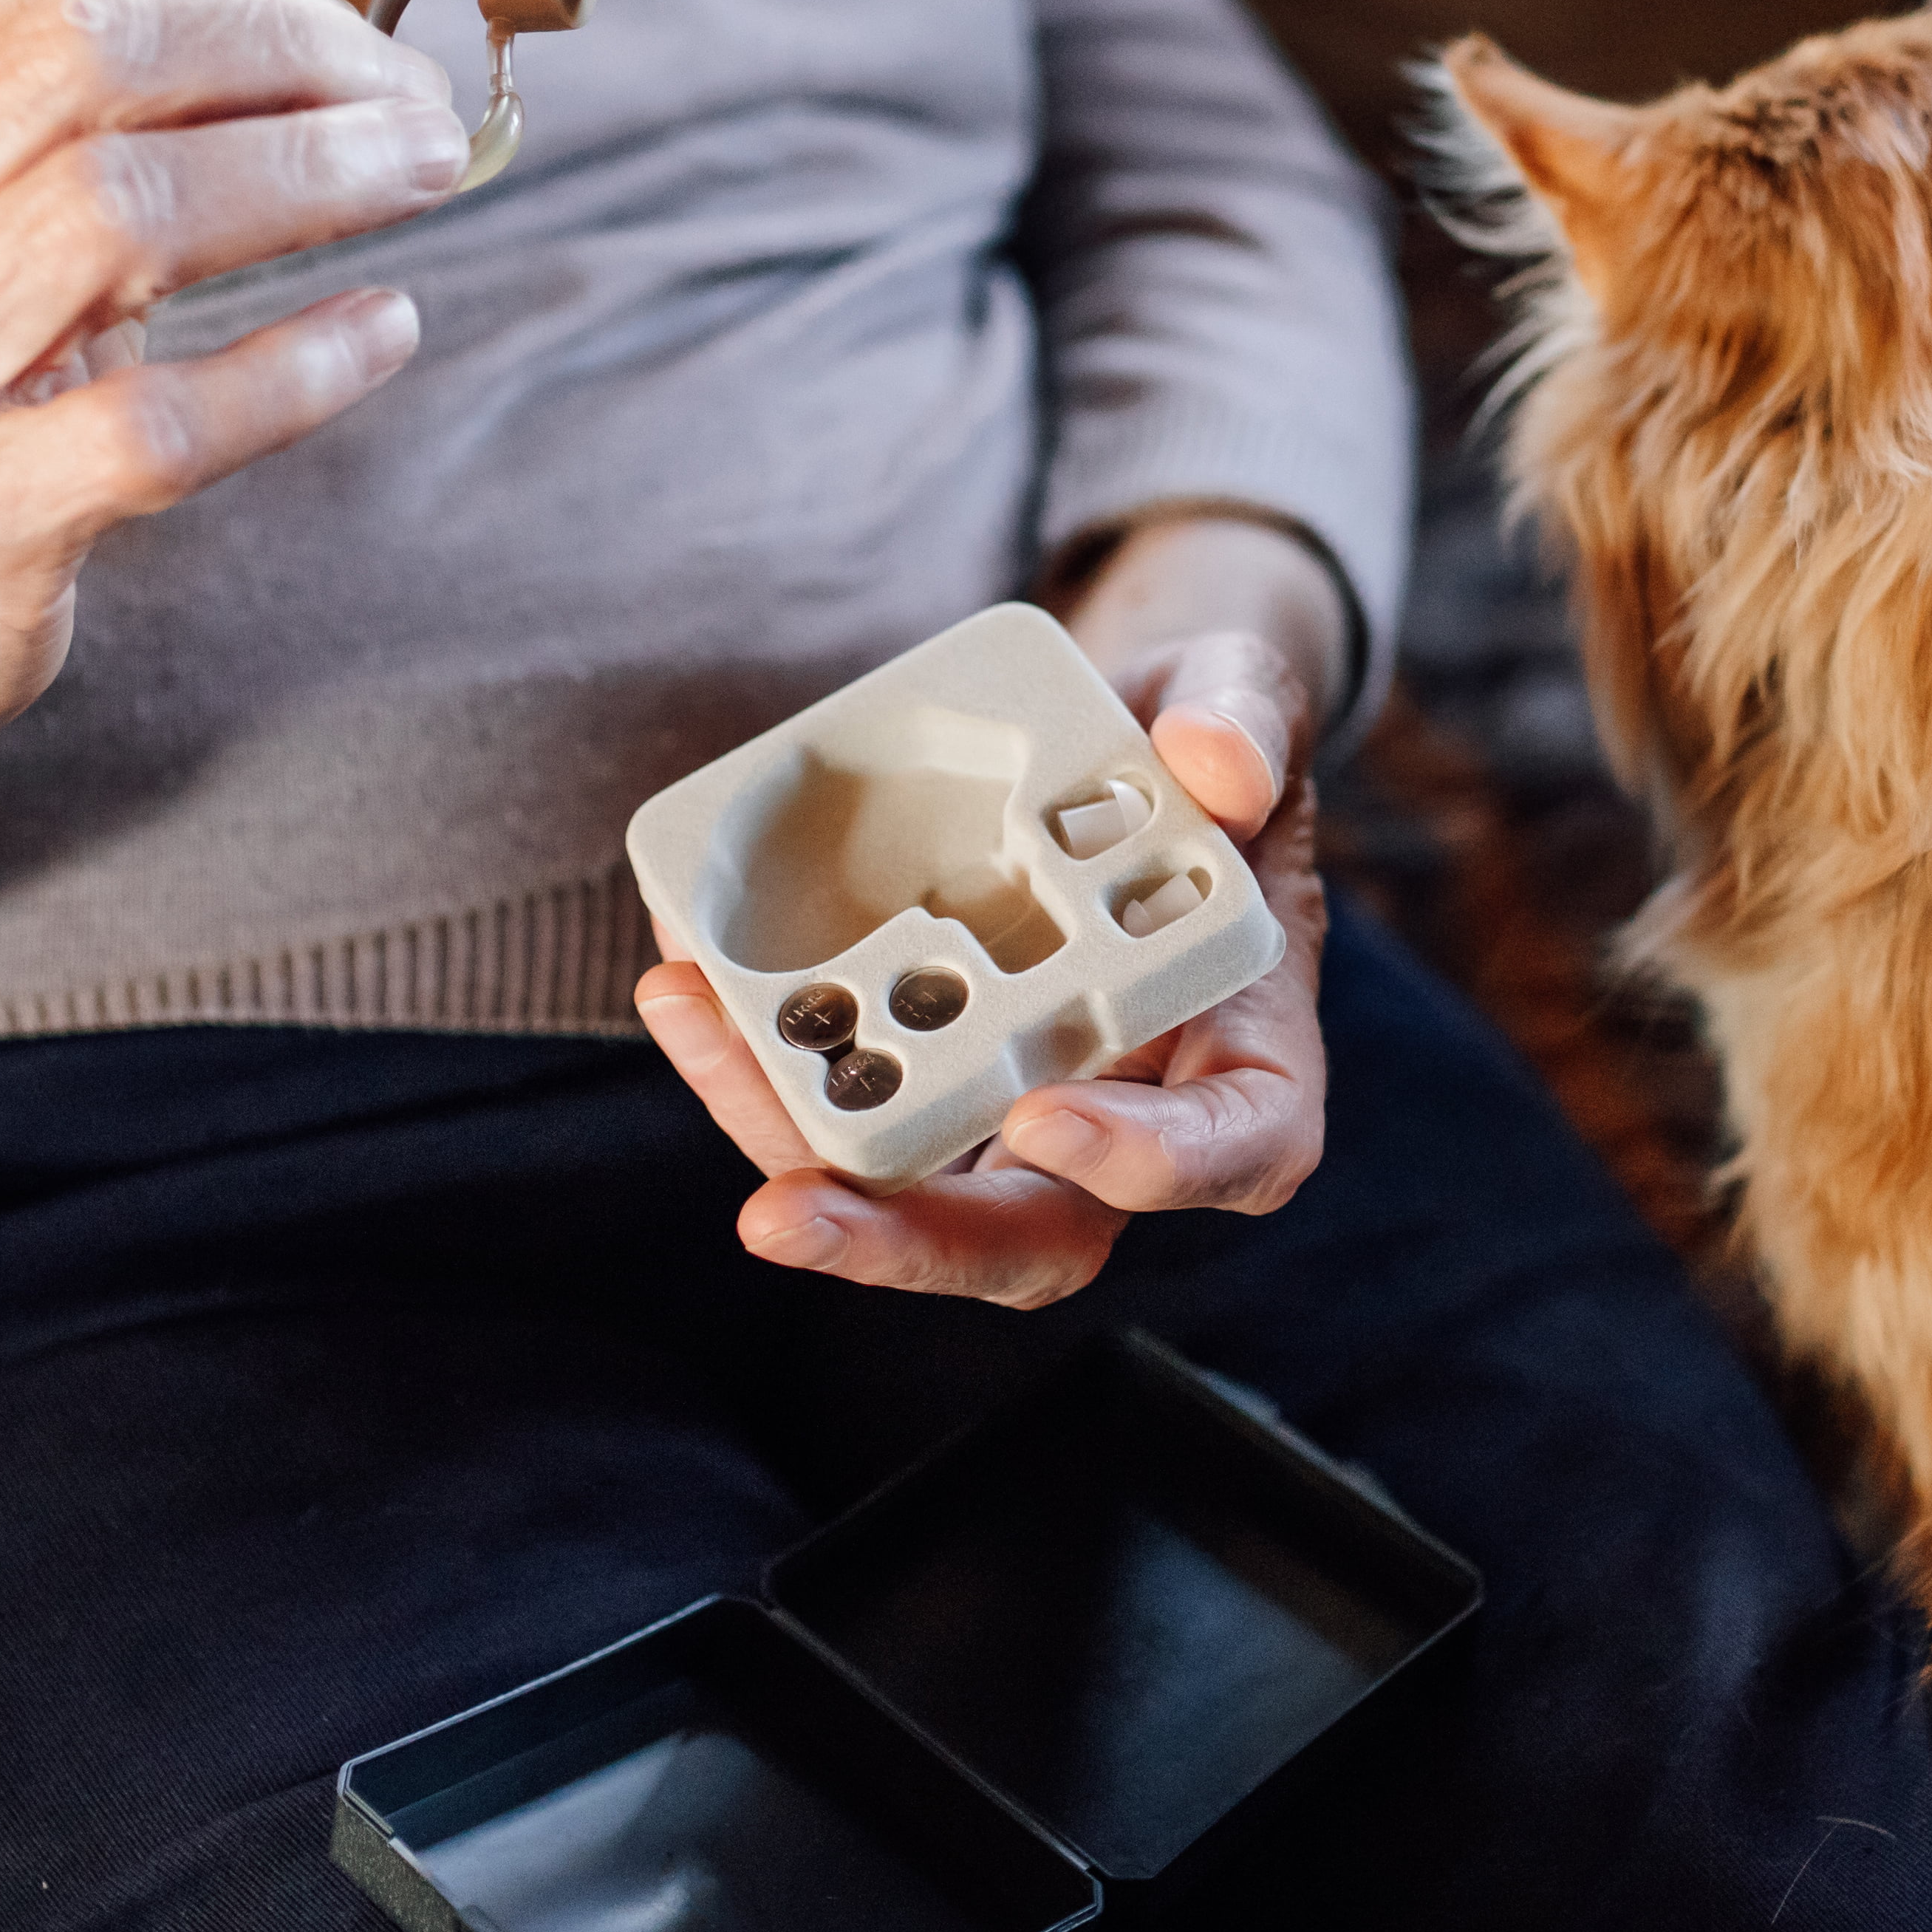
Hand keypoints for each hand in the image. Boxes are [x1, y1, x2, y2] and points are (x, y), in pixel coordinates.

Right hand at [0, 0, 462, 933]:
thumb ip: (74, 124)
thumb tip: (317, 41)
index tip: (334, 33)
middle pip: (91, 58)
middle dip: (289, 55)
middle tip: (416, 104)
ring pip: (124, 214)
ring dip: (315, 178)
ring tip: (427, 177)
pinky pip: (161, 423)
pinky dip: (298, 365)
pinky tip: (382, 330)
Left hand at [635, 514, 1345, 1306]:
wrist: (1111, 733)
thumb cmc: (1191, 735)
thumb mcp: (1241, 691)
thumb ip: (1246, 718)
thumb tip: (1217, 760)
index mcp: (1244, 1041)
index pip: (1239, 1146)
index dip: (1148, 1161)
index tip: (1042, 1110)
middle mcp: (1129, 1108)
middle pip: (1037, 1236)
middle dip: (905, 1239)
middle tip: (787, 1213)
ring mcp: (1014, 1107)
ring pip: (913, 1194)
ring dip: (791, 1144)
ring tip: (700, 1033)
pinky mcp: (920, 1071)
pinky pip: (840, 1105)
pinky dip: (755, 1060)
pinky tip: (685, 986)